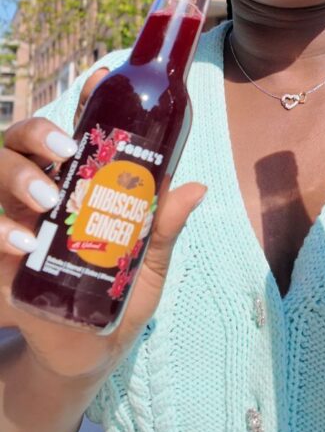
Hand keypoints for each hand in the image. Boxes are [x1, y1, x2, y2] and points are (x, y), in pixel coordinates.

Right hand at [0, 70, 205, 381]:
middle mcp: (43, 192)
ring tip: (48, 202)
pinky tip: (24, 244)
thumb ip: (165, 228)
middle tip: (66, 150)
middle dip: (39, 134)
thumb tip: (196, 187)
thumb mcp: (149, 264)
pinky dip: (1, 231)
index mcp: (80, 184)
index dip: (87, 101)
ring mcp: (16, 221)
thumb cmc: (118, 299)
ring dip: (19, 177)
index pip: (78, 131)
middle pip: (24, 140)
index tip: (103, 77)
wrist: (86, 354)